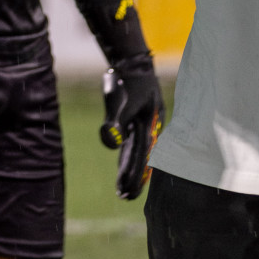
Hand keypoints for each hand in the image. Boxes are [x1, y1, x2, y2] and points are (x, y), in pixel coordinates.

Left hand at [100, 59, 162, 199]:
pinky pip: (134, 144)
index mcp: (148, 126)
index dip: (133, 175)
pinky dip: (129, 156)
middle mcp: (148, 128)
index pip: (141, 157)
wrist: (133, 61)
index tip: (125, 191)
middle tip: (125, 197)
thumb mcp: (121, 100)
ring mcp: (143, 124)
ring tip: (123, 188)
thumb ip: (115, 121)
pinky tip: (124, 164)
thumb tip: (110, 142)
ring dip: (132, 169)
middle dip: (134, 178)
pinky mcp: (136, 120)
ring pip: (138, 153)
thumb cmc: (127, 81)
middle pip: (142, 158)